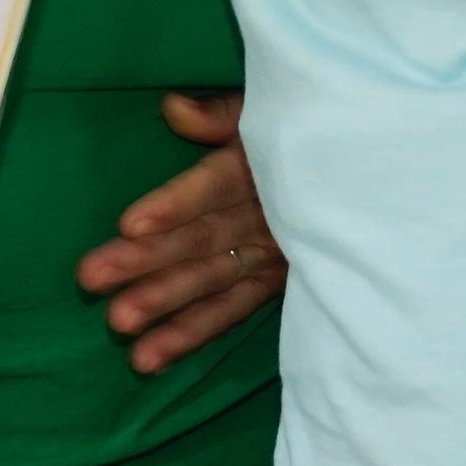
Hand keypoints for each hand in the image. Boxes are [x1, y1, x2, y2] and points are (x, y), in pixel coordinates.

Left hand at [77, 92, 286, 372]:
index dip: (175, 205)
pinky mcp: (278, 282)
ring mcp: (276, 253)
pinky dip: (193, 334)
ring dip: (166, 307)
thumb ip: (223, 112)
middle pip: (203, 238)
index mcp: (265, 165)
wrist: (373, 165)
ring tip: (118, 326)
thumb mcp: (272, 107)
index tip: (129, 224)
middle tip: (92, 276)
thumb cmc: (310, 125)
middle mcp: (272, 215)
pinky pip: (232, 312)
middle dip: (148, 260)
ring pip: (214, 283)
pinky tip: (149, 358)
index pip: (214, 187)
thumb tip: (172, 109)